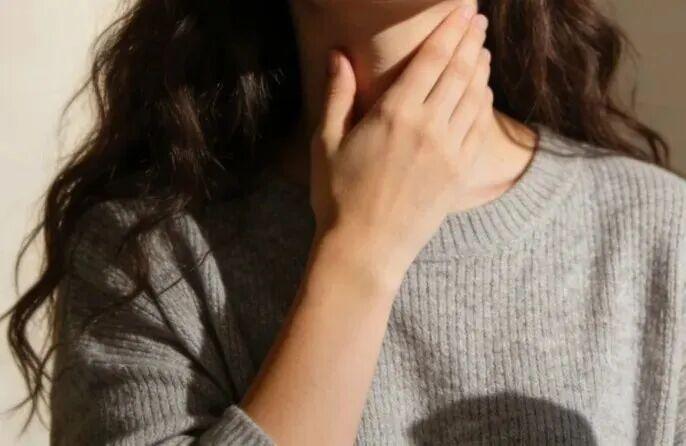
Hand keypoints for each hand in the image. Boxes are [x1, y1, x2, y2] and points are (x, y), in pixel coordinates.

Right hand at [310, 7, 492, 273]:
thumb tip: (338, 56)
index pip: (432, 58)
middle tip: (477, 19)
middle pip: (459, 70)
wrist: (366, 249)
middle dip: (470, 38)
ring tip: (481, 47)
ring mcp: (449, 151)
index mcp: (394, 114)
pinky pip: (479, 127)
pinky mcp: (460, 173)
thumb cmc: (337, 197)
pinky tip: (482, 91)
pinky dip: (483, 102)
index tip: (463, 9)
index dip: (450, 28)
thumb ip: (337, 95)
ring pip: (474, 96)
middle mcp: (428, 127)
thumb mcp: (325, 143)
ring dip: (480, 66)